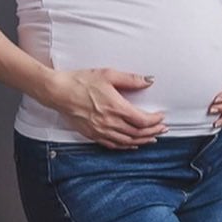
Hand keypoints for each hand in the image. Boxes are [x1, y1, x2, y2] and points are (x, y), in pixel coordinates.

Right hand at [48, 69, 166, 148]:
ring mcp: (101, 131)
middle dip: (153, 132)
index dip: (155, 121)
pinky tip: (132, 144)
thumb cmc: (80, 82)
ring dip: (142, 141)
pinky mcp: (92, 135)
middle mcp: (110, 122)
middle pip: (138, 133)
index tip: (161, 117)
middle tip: (162, 129)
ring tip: (152, 138)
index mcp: (116, 107)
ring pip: (127, 141)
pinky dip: (126, 146)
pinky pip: (114, 145)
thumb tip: (148, 81)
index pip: (142, 120)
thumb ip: (130, 79)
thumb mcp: (108, 74)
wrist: (58, 92)